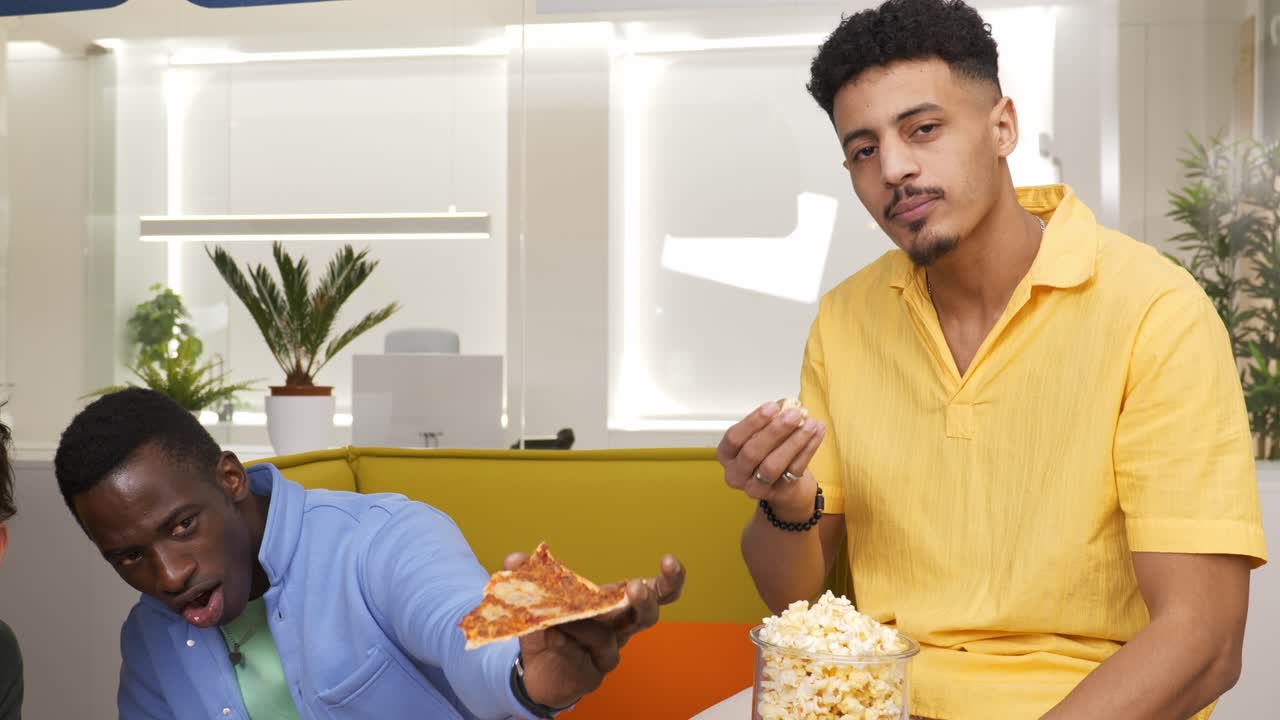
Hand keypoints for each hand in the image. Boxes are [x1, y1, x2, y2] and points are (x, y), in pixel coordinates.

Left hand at [514, 553, 684, 709]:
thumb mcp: (536, 599)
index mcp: (615, 604)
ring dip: (586, 624)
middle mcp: (618, 628)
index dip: (668, 579)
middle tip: (636, 587)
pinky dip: (568, 644)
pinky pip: (586, 658)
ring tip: (562, 619)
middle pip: (647, 615)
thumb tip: (514, 558)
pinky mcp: (594, 675)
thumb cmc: (548, 628)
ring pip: (610, 637)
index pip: (654, 590)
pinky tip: (552, 637)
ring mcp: (608, 653)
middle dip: (646, 600)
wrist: (537, 671)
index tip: (670, 561)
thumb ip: (527, 577)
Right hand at [718, 400, 825, 518]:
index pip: (734, 438)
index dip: (753, 422)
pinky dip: (808, 449)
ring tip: (810, 424)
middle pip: (752, 453)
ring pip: (773, 465)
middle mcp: (736, 473)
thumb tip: (787, 404)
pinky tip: (817, 432)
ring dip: (794, 442)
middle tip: (794, 414)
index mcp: (727, 454)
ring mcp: (755, 487)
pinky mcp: (778, 493)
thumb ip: (771, 418)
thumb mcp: (763, 433)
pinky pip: (794, 470)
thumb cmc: (767, 452)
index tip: (772, 407)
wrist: (782, 484)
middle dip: (775, 431)